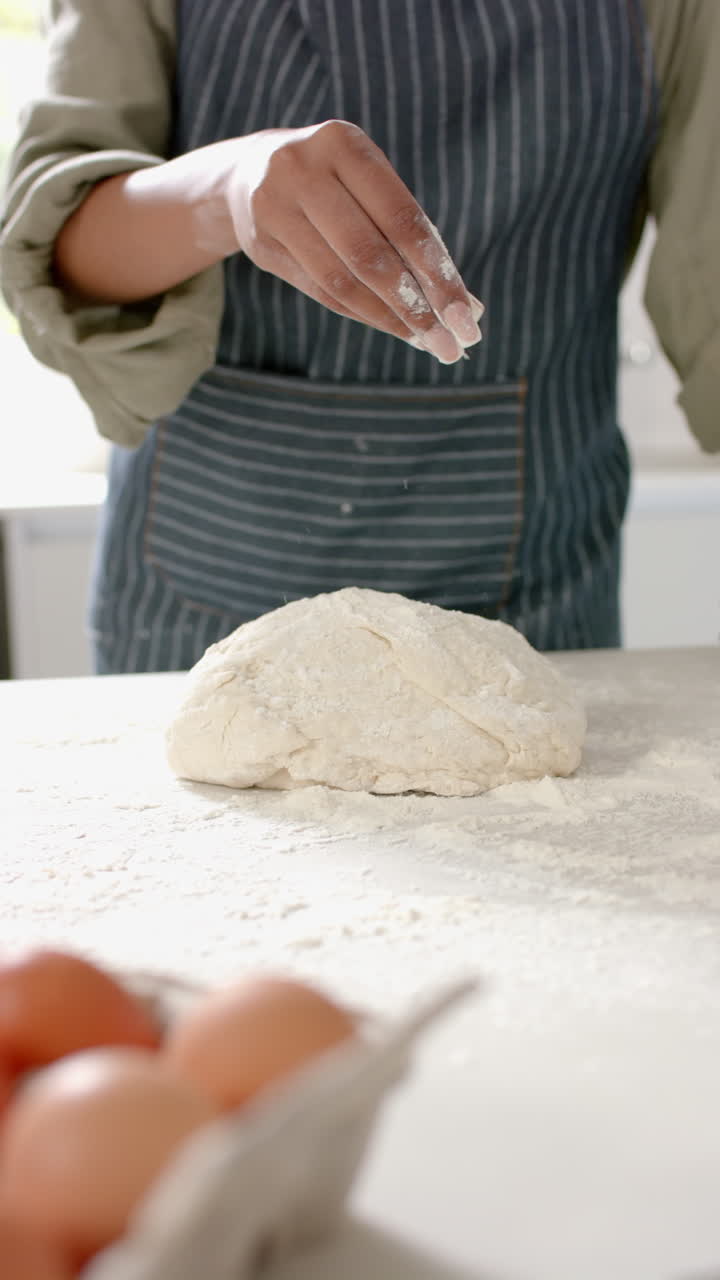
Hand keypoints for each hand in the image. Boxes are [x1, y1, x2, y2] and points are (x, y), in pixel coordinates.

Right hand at [222, 120, 483, 362]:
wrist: (249, 173)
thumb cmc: (337, 183)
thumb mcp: (373, 188)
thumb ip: (416, 238)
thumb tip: (470, 306)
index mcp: (344, 143)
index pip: (401, 219)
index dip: (438, 272)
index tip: (468, 316)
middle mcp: (303, 169)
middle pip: (370, 255)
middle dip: (417, 306)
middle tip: (451, 344)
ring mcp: (275, 207)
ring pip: (342, 281)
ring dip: (390, 319)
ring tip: (426, 342)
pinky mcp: (261, 244)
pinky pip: (321, 292)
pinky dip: (362, 315)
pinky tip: (393, 329)